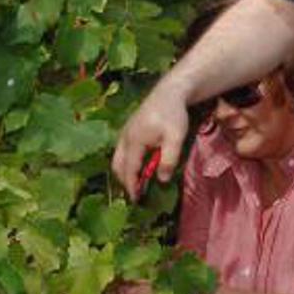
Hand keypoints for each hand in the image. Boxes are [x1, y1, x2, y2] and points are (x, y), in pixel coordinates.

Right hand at [112, 81, 190, 198]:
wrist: (169, 92)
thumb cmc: (174, 114)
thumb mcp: (175, 138)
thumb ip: (169, 159)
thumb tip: (161, 180)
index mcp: (134, 141)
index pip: (129, 170)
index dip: (132, 187)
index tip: (136, 200)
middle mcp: (124, 138)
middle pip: (118, 166)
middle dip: (124, 181)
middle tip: (135, 195)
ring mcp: (124, 133)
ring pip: (118, 159)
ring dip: (124, 173)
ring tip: (137, 184)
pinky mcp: (128, 130)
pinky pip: (122, 152)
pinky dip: (126, 163)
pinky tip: (139, 167)